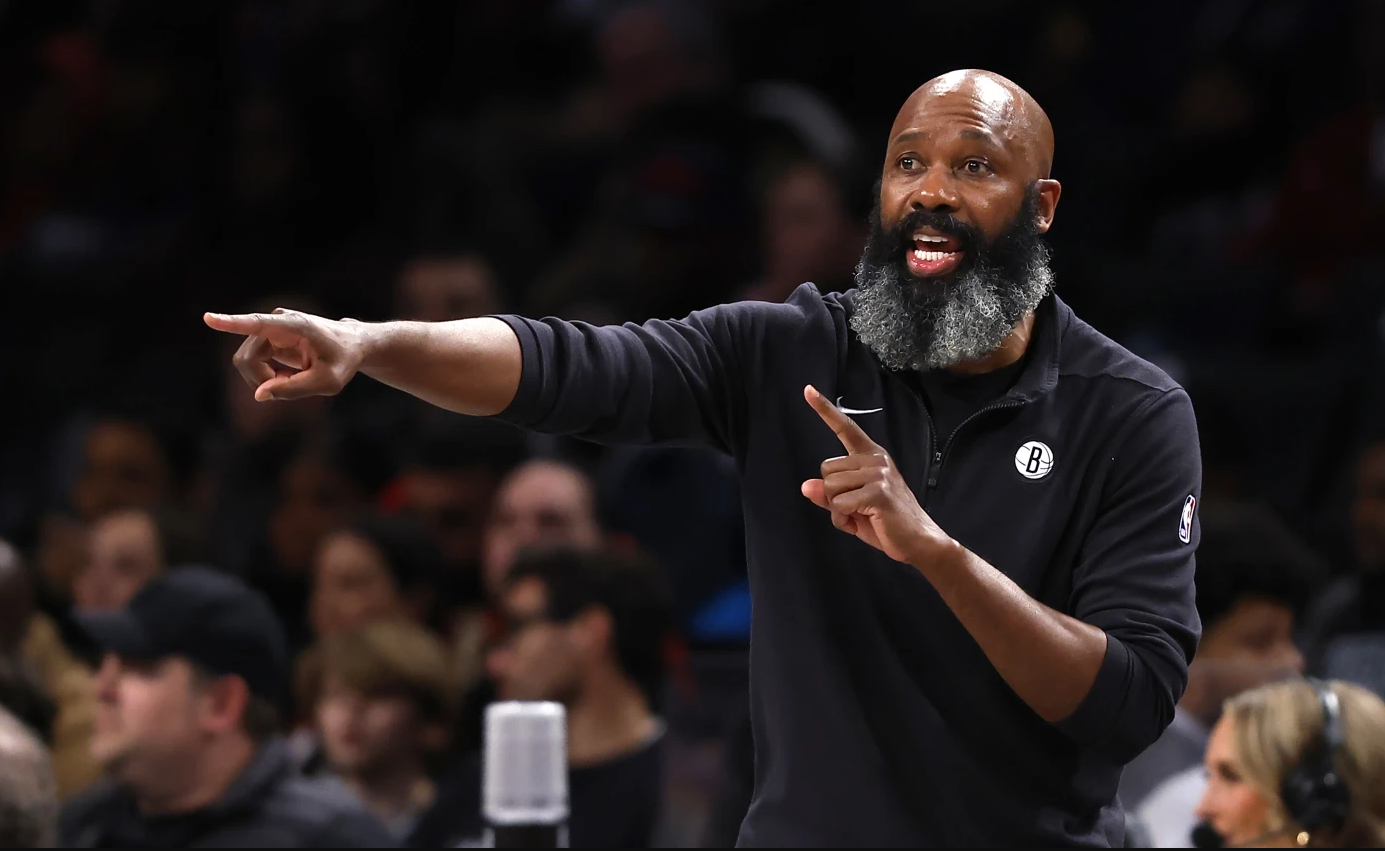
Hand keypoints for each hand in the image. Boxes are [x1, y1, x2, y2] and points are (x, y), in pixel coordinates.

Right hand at [204, 309, 367, 401]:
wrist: (351, 345)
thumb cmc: (343, 361)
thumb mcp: (327, 382)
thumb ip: (295, 389)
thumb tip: (258, 395)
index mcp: (294, 326)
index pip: (257, 323)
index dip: (231, 323)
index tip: (208, 318)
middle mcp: (276, 322)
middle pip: (246, 358)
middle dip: (260, 380)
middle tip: (288, 388)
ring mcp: (268, 329)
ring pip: (245, 362)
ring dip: (265, 380)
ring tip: (293, 380)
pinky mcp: (265, 338)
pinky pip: (252, 364)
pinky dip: (267, 378)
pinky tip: (287, 376)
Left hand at [800, 384, 950, 564]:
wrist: (919, 541)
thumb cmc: (885, 522)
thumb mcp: (851, 507)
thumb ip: (829, 494)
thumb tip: (806, 486)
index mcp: (871, 455)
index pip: (845, 428)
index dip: (824, 410)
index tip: (807, 390)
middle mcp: (875, 458)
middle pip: (826, 470)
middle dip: (832, 495)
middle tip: (856, 508)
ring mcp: (878, 473)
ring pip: (830, 488)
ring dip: (838, 510)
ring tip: (862, 515)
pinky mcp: (878, 492)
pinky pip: (839, 505)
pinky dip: (844, 520)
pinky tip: (865, 521)